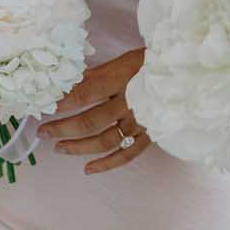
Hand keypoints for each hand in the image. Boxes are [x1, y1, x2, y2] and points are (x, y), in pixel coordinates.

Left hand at [39, 49, 149, 173]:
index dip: (62, 103)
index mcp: (121, 81)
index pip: (84, 95)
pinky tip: (88, 169)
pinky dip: (106, 164)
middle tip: (43, 132)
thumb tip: (69, 82)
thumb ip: (96, 74)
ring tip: (59, 148)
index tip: (43, 107)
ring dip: (78, 148)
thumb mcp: (123, 60)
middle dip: (62, 128)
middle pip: (90, 121)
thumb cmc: (152, 63)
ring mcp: (139, 123)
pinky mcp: (148, 136)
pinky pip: (126, 155)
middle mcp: (129, 105)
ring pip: (105, 142)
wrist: (186, 75)